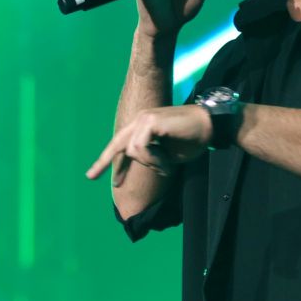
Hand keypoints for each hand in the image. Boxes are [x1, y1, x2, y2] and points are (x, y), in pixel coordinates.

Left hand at [87, 105, 212, 184]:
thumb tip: (146, 167)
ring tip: (167, 167)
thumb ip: (154, 159)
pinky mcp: (149, 121)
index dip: (117, 163)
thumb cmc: (194, 140)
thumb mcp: (169, 156)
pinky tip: (166, 162)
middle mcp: (140, 120)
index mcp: (144, 126)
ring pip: (132, 151)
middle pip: (117, 143)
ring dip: (150, 164)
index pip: (124, 144)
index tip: (114, 181)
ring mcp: (144, 119)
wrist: (209, 126)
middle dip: (103, 161)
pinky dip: (153, 159)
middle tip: (90, 177)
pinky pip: (140, 148)